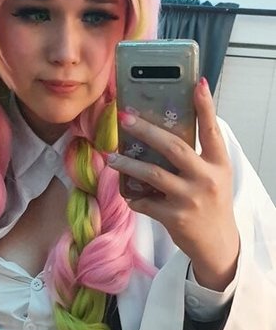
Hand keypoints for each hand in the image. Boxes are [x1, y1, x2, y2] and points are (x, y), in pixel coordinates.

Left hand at [107, 78, 239, 290]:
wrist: (217, 245)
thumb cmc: (211, 204)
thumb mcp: (215, 176)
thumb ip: (198, 156)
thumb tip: (164, 131)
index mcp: (218, 164)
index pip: (212, 130)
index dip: (205, 106)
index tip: (197, 84)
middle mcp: (206, 179)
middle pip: (173, 147)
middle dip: (146, 130)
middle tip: (124, 118)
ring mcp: (190, 199)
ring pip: (153, 174)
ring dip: (128, 164)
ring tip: (111, 157)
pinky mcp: (175, 217)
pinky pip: (145, 202)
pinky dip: (133, 197)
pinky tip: (127, 193)